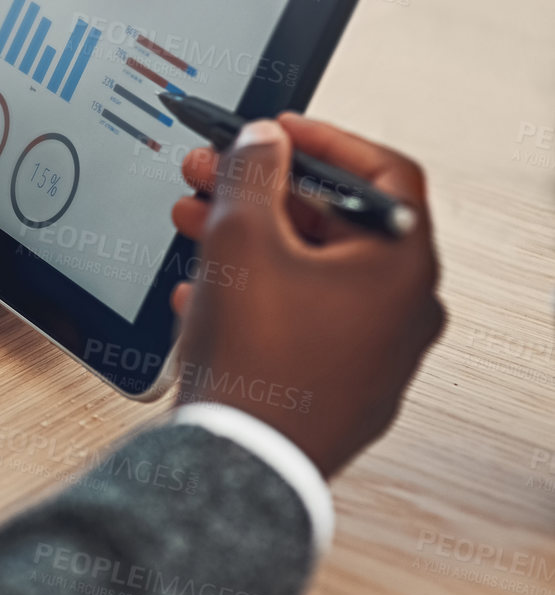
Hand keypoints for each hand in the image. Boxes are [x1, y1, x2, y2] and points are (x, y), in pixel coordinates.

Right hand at [170, 113, 444, 476]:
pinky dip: (253, 293)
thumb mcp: (241, 239)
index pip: (383, 174)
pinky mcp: (337, 386)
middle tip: (212, 173)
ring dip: (249, 238)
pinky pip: (298, 319)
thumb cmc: (257, 360)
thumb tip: (263, 142)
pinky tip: (202, 290)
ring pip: (310, 271)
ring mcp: (373, 354)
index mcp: (402, 266)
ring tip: (191, 222)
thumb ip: (253, 173)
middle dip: (263, 192)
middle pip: (337, 223)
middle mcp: (402, 311)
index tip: (276, 131)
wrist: (242, 462)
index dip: (323, 140)